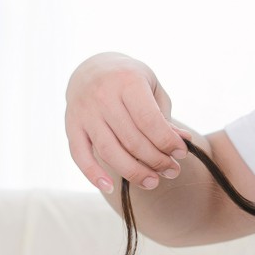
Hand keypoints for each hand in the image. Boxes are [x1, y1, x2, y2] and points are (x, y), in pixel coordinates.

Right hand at [65, 51, 190, 193]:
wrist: (93, 68)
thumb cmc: (129, 81)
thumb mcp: (151, 88)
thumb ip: (164, 116)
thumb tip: (183, 142)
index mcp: (127, 81)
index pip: (149, 121)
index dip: (167, 142)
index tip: (181, 154)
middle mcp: (103, 96)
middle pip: (131, 140)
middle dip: (156, 161)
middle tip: (172, 171)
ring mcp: (84, 112)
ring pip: (109, 152)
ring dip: (133, 172)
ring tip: (152, 182)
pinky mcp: (71, 125)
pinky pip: (80, 155)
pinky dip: (93, 174)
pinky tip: (110, 187)